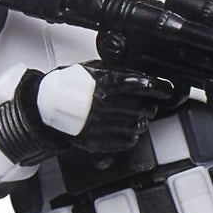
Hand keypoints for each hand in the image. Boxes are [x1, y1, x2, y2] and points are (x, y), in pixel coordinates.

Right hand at [35, 63, 184, 155]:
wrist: (47, 103)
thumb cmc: (71, 84)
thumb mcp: (95, 69)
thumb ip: (118, 73)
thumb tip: (141, 78)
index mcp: (107, 83)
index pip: (143, 85)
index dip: (160, 88)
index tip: (166, 90)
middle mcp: (106, 103)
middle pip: (143, 108)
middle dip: (149, 108)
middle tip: (147, 106)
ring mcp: (101, 124)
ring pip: (136, 127)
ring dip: (141, 124)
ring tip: (136, 120)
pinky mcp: (96, 140)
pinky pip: (123, 142)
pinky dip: (130, 138)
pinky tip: (127, 133)